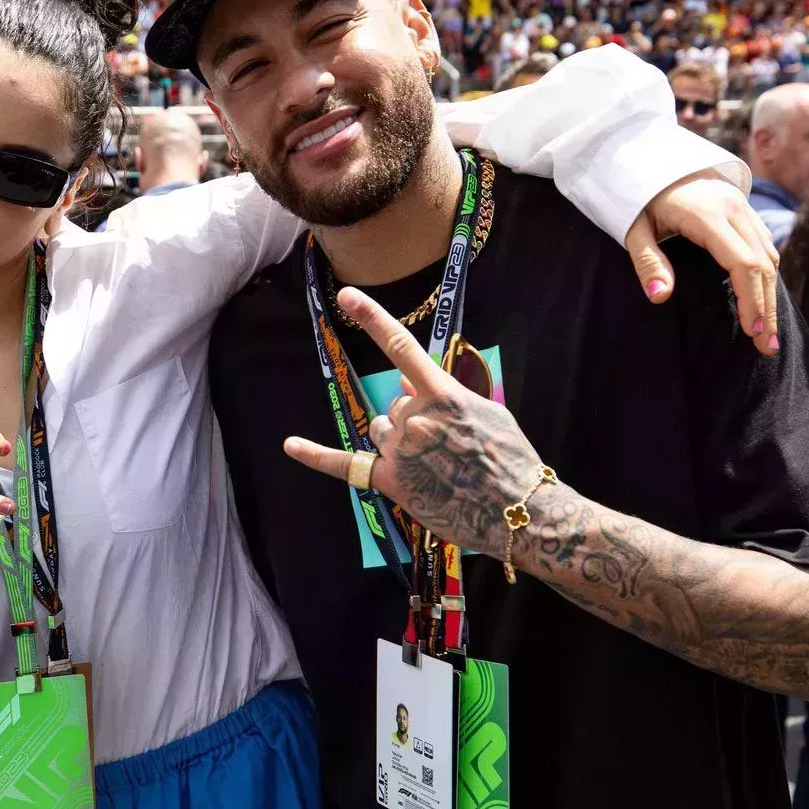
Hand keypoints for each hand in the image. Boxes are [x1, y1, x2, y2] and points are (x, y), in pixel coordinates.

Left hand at [283, 288, 543, 555]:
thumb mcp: (487, 414)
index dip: (374, 318)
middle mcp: (414, 418)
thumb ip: (445, 393)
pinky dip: (316, 455)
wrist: (519, 512)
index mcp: (443, 394)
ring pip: (382, 430)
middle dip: (416, 418)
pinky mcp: (390, 480)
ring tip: (435, 466)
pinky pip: (345, 464)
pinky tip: (290, 445)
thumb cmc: (512, 460)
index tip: (349, 295)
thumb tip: (407, 381)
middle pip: (397, 405)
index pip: (402, 348)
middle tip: (449, 447)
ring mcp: (400, 449)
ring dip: (399, 441)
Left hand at [628, 170, 781, 355]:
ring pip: (769, 253)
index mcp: (708, 216)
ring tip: (767, 330)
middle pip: (762, 263)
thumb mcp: (633, 229)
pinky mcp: (743, 207)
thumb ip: (647, 262)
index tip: (752, 332)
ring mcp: (742, 205)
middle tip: (767, 345)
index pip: (742, 264)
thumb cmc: (637, 197)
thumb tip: (660, 297)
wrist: (649, 157)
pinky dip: (767, 272)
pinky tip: (762, 297)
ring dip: (771, 293)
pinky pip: (764, 243)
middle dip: (766, 307)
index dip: (751, 300)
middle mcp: (734, 208)